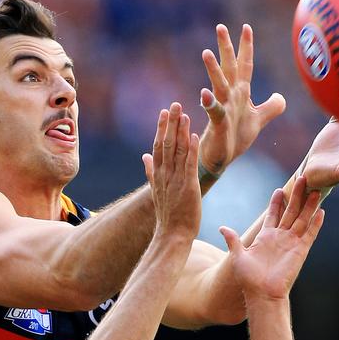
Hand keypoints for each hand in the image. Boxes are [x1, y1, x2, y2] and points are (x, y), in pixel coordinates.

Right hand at [142, 102, 201, 240]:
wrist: (172, 235)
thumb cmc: (168, 216)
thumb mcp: (156, 190)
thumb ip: (150, 171)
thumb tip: (144, 156)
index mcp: (158, 175)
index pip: (157, 147)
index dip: (161, 128)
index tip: (164, 112)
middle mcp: (164, 175)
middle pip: (165, 144)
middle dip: (170, 124)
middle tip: (174, 105)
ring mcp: (175, 180)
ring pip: (176, 151)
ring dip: (180, 131)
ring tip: (184, 113)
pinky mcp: (188, 186)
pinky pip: (189, 164)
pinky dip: (191, 149)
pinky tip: (194, 134)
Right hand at [199, 24, 285, 179]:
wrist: (222, 158)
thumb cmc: (236, 138)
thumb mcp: (259, 120)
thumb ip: (271, 107)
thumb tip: (281, 96)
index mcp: (240, 93)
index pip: (244, 65)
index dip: (246, 47)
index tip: (246, 27)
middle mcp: (231, 97)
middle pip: (229, 68)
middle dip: (225, 48)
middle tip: (220, 27)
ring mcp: (223, 109)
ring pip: (219, 85)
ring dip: (213, 70)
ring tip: (206, 53)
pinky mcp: (218, 124)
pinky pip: (213, 111)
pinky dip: (209, 103)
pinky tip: (204, 94)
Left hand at [219, 177, 323, 299]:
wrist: (261, 294)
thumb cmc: (248, 278)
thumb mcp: (238, 256)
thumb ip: (233, 240)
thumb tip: (223, 228)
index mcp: (265, 237)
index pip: (273, 215)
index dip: (276, 202)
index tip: (278, 189)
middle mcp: (280, 238)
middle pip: (290, 212)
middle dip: (295, 195)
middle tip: (301, 179)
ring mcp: (292, 243)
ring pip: (302, 219)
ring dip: (308, 205)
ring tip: (313, 189)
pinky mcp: (301, 251)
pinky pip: (310, 234)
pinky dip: (315, 223)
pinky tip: (321, 211)